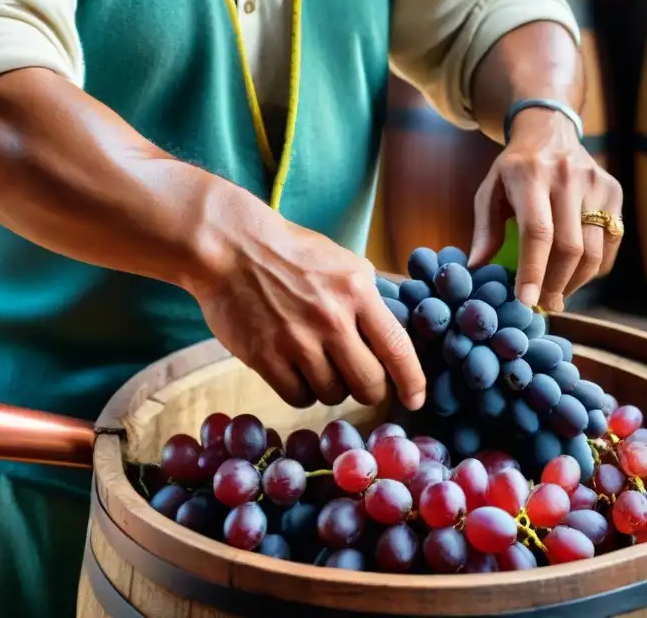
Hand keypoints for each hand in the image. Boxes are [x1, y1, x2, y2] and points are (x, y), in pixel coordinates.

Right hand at [184, 182, 425, 410]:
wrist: (231, 247)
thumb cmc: (291, 254)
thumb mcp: (343, 262)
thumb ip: (371, 297)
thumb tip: (397, 333)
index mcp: (357, 291)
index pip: (397, 348)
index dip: (412, 382)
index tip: (415, 400)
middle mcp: (332, 319)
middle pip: (369, 384)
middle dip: (370, 389)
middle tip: (359, 379)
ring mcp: (297, 341)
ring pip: (333, 394)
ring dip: (331, 387)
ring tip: (318, 363)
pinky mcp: (266, 357)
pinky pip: (299, 397)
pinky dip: (302, 391)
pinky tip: (297, 371)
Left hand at [468, 107, 622, 311]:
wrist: (551, 130)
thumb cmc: (514, 169)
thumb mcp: (490, 190)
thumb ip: (485, 230)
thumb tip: (477, 269)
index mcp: (531, 176)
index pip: (537, 232)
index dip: (533, 270)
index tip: (526, 302)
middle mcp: (568, 177)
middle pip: (570, 247)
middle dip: (555, 285)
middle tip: (542, 306)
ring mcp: (596, 184)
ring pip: (594, 250)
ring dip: (575, 282)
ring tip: (557, 295)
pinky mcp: (614, 191)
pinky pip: (610, 243)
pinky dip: (594, 268)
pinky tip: (575, 274)